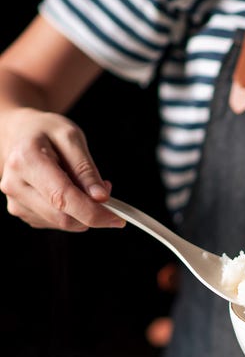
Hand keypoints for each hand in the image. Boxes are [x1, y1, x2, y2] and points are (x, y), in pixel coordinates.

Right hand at [0, 107, 123, 230]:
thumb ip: (86, 169)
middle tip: (103, 191)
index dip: (94, 213)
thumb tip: (101, 198)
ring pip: (62, 223)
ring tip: (83, 185)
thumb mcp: (71, 138)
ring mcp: (16, 200)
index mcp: (26, 161)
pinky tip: (69, 193)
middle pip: (63, 217)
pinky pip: (55, 222)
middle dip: (93, 212)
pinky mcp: (22, 211)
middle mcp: (15, 184)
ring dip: (83, 212)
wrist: (20, 133)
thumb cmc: (46, 132)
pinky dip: (72, 213)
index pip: (63, 198)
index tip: (118, 219)